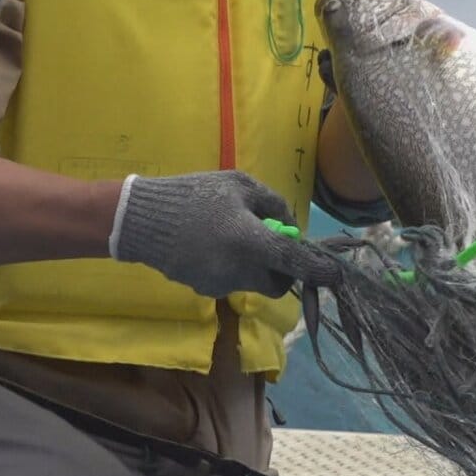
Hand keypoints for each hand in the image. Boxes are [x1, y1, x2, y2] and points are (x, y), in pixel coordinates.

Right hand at [112, 171, 340, 297]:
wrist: (139, 220)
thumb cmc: (194, 195)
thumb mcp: (239, 184)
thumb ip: (273, 205)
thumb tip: (289, 226)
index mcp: (251, 242)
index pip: (296, 263)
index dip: (320, 272)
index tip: (336, 276)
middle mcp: (240, 271)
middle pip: (278, 282)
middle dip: (282, 269)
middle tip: (270, 242)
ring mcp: (220, 285)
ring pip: (254, 282)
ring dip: (255, 265)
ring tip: (231, 235)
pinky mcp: (204, 290)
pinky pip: (231, 281)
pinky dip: (232, 268)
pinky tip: (211, 246)